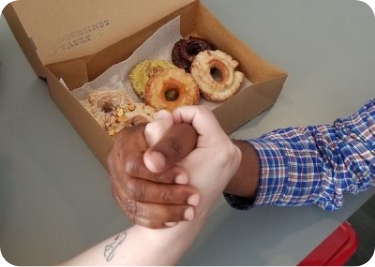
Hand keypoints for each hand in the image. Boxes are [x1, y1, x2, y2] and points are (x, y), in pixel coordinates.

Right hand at [106, 114, 198, 228]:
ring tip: (190, 212)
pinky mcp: (121, 198)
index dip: (161, 172)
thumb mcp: (181, 135)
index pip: (135, 163)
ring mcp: (116, 181)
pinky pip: (135, 215)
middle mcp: (115, 160)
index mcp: (126, 140)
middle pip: (133, 188)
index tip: (186, 177)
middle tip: (193, 199)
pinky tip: (175, 220)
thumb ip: (173, 132)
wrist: (170, 162)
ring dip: (165, 211)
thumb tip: (167, 120)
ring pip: (133, 205)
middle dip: (166, 195)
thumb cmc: (179, 142)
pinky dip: (156, 220)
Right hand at [144, 106, 241, 216]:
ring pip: (205, 132)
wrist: (184, 223)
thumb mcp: (164, 162)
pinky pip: (209, 142)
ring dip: (187, 135)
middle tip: (165, 137)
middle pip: (204, 123)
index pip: (200, 114)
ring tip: (171, 147)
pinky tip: (181, 154)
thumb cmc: (172, 195)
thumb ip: (161, 136)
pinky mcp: (228, 163)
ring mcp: (232, 158)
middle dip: (181, 127)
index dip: (178, 115)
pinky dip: (194, 144)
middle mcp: (232, 151)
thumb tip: (163, 113)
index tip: (163, 126)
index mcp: (220, 148)